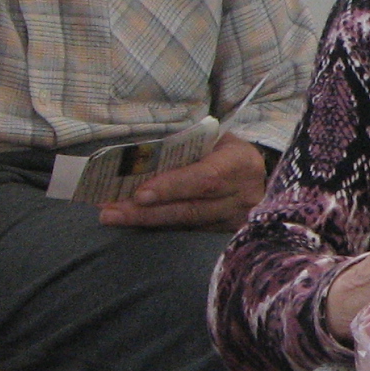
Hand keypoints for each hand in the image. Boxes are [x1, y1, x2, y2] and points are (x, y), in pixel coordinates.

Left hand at [99, 136, 266, 230]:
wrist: (259, 171)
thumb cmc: (227, 147)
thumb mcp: (214, 138)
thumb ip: (187, 146)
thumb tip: (140, 154)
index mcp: (240, 163)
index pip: (205, 179)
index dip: (172, 187)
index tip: (140, 194)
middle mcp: (243, 195)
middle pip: (191, 209)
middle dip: (147, 212)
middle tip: (110, 211)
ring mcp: (236, 218)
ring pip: (187, 224)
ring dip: (147, 221)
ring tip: (113, 217)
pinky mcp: (227, 232)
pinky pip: (189, 231)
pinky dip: (161, 226)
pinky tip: (135, 222)